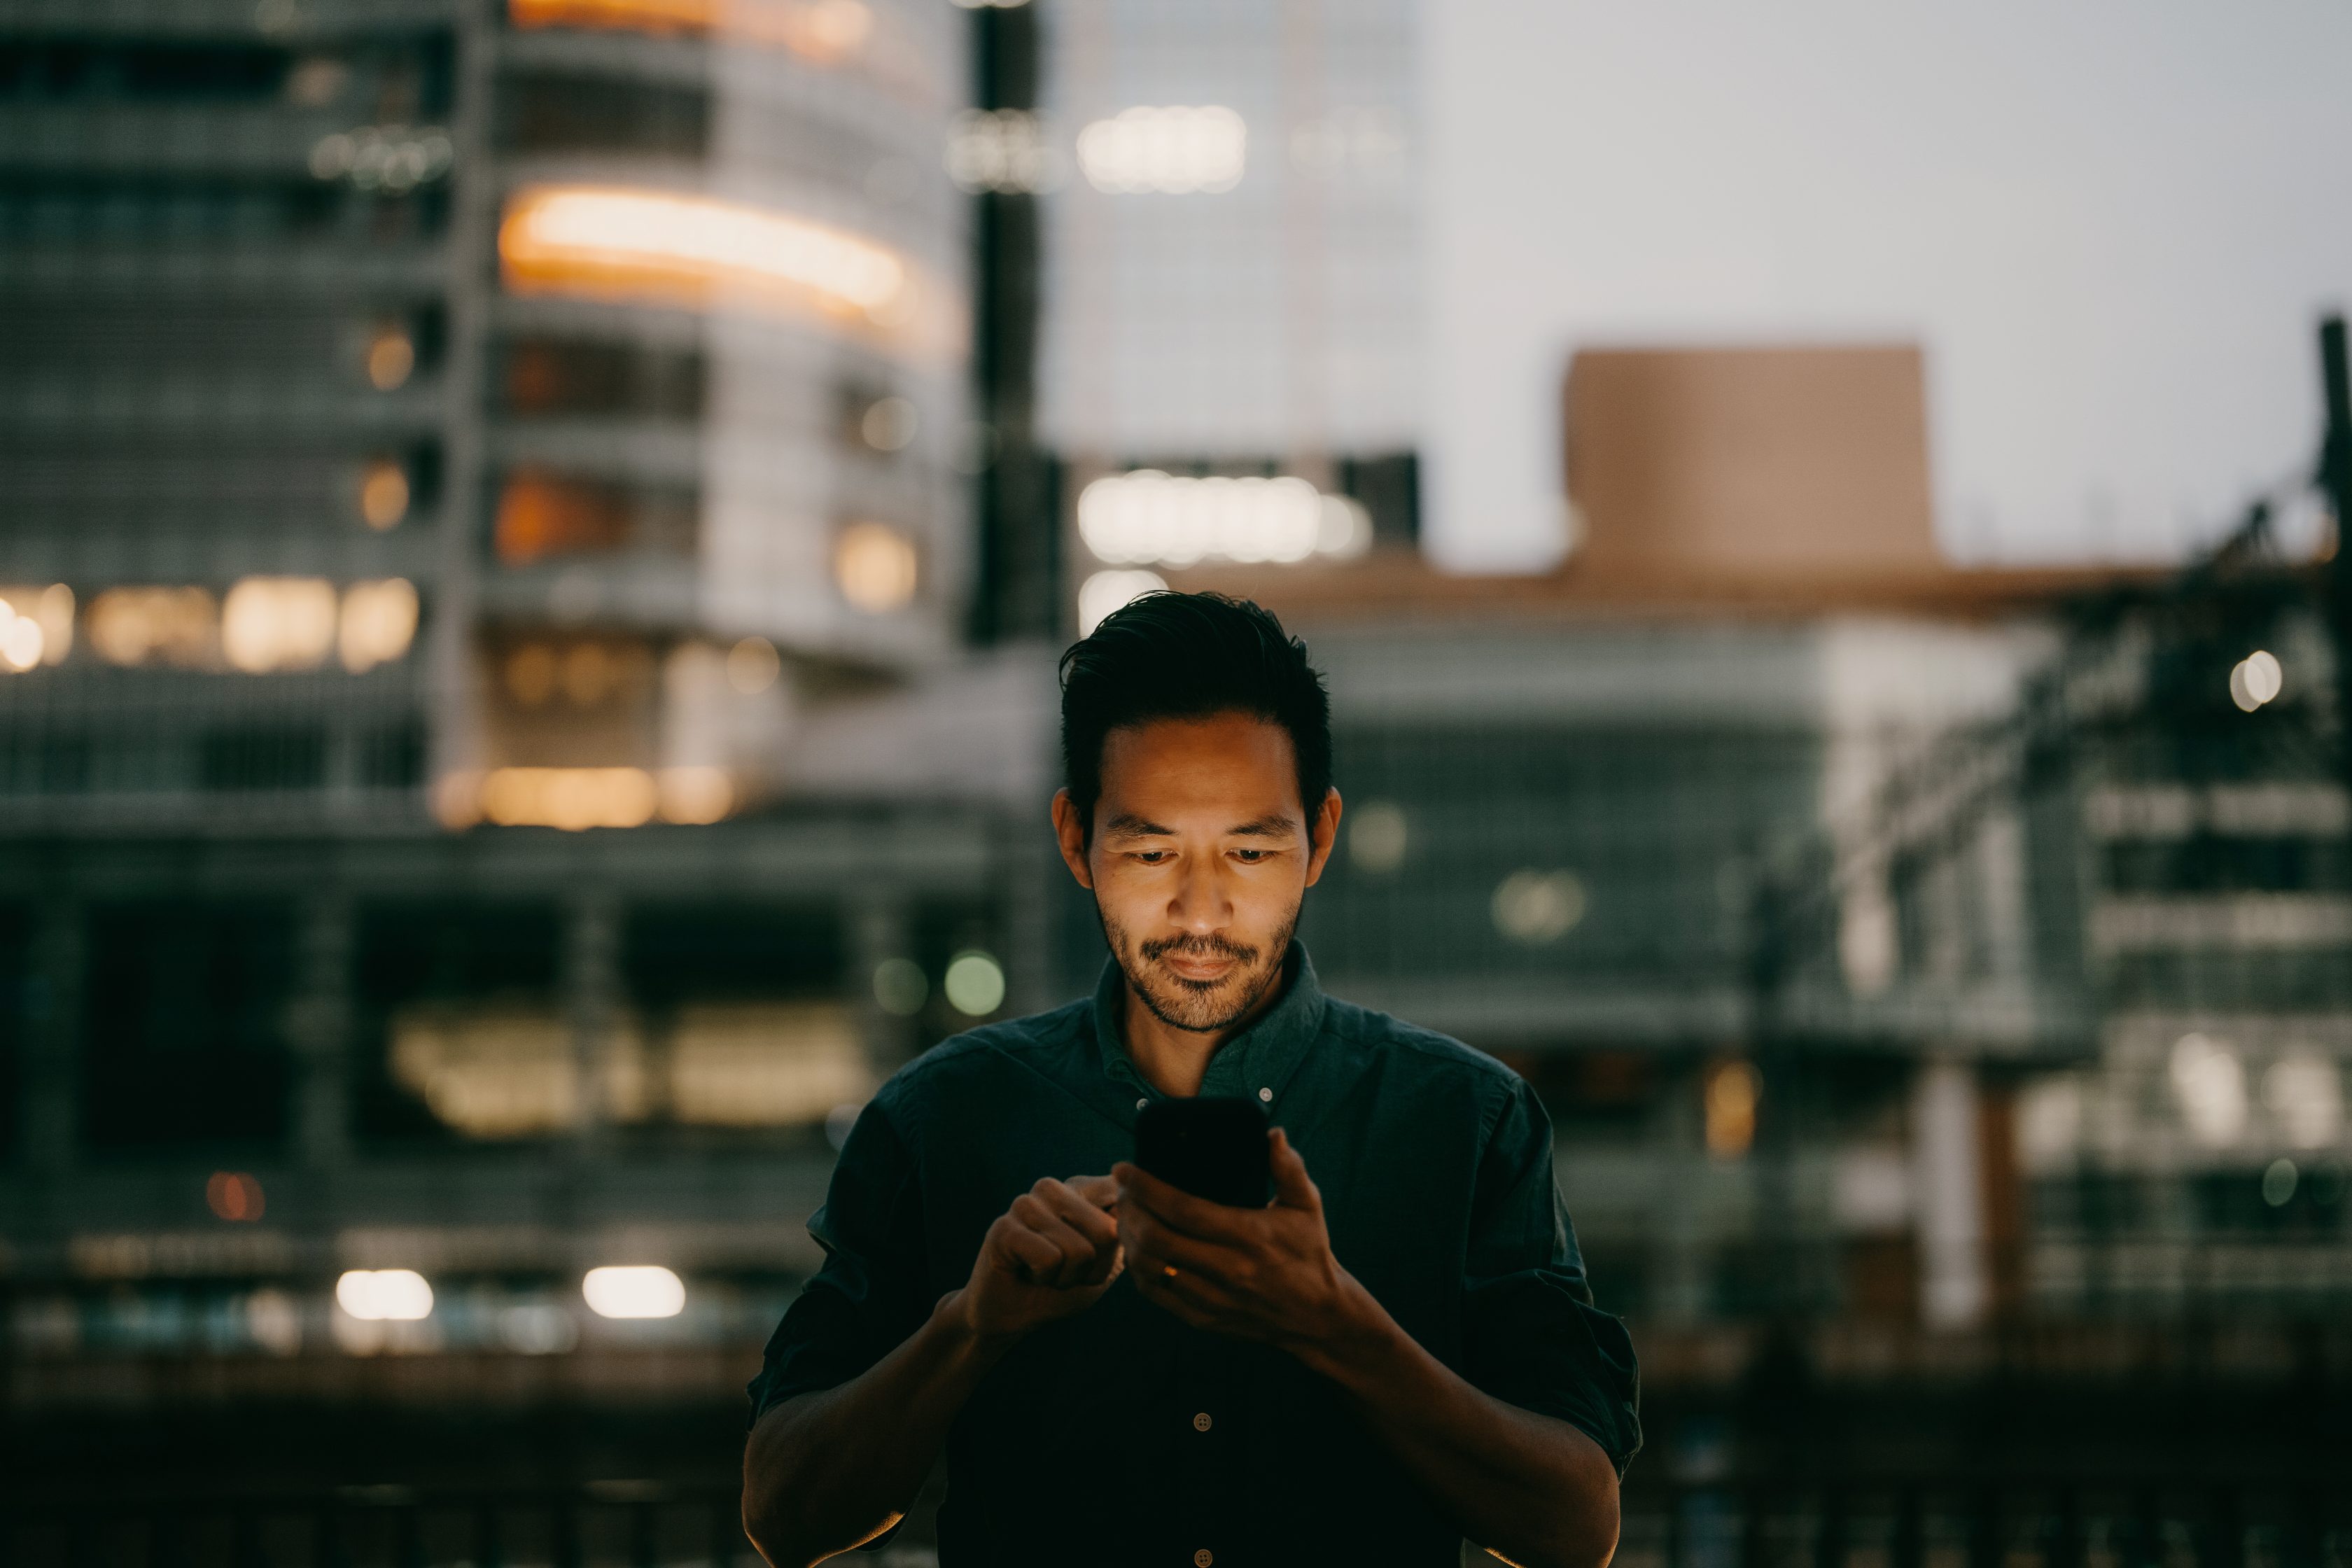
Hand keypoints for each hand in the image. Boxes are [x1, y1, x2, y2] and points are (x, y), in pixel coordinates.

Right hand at [957, 1175, 1125, 1341]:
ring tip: (1045, 1273)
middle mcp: (1053, 1188)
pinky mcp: (1003, 1227)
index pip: (1123, 1199)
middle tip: (1065, 1270)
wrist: (1012, 1316)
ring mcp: (1025, 1204)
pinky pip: (1050, 1259)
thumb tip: (1130, 1207)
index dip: (1122, 1244)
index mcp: (1080, 1188)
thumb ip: (1124, 1234)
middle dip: (1093, 1268)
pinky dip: (1045, 1278)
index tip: (1098, 1258)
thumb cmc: (1061, 1286)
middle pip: (1107, 1232)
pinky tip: (1027, 1274)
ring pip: (1079, 1250)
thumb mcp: (1106, 1261)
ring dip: (1066, 1277)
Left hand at [1112, 1129, 1364, 1351]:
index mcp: (1248, 1236)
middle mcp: (1227, 1269)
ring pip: (1150, 1268)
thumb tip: (1272, 1134)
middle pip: (1157, 1239)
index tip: (1124, 1168)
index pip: (1183, 1209)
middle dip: (1130, 1209)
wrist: (1318, 1317)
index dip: (1146, 1187)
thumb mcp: (1306, 1206)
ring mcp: (1212, 1298)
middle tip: (1122, 1190)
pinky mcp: (1203, 1319)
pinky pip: (1156, 1293)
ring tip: (1125, 1214)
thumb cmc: (1308, 1252)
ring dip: (1129, 1238)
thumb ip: (1288, 1168)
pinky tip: (1136, 1248)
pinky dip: (1137, 1268)